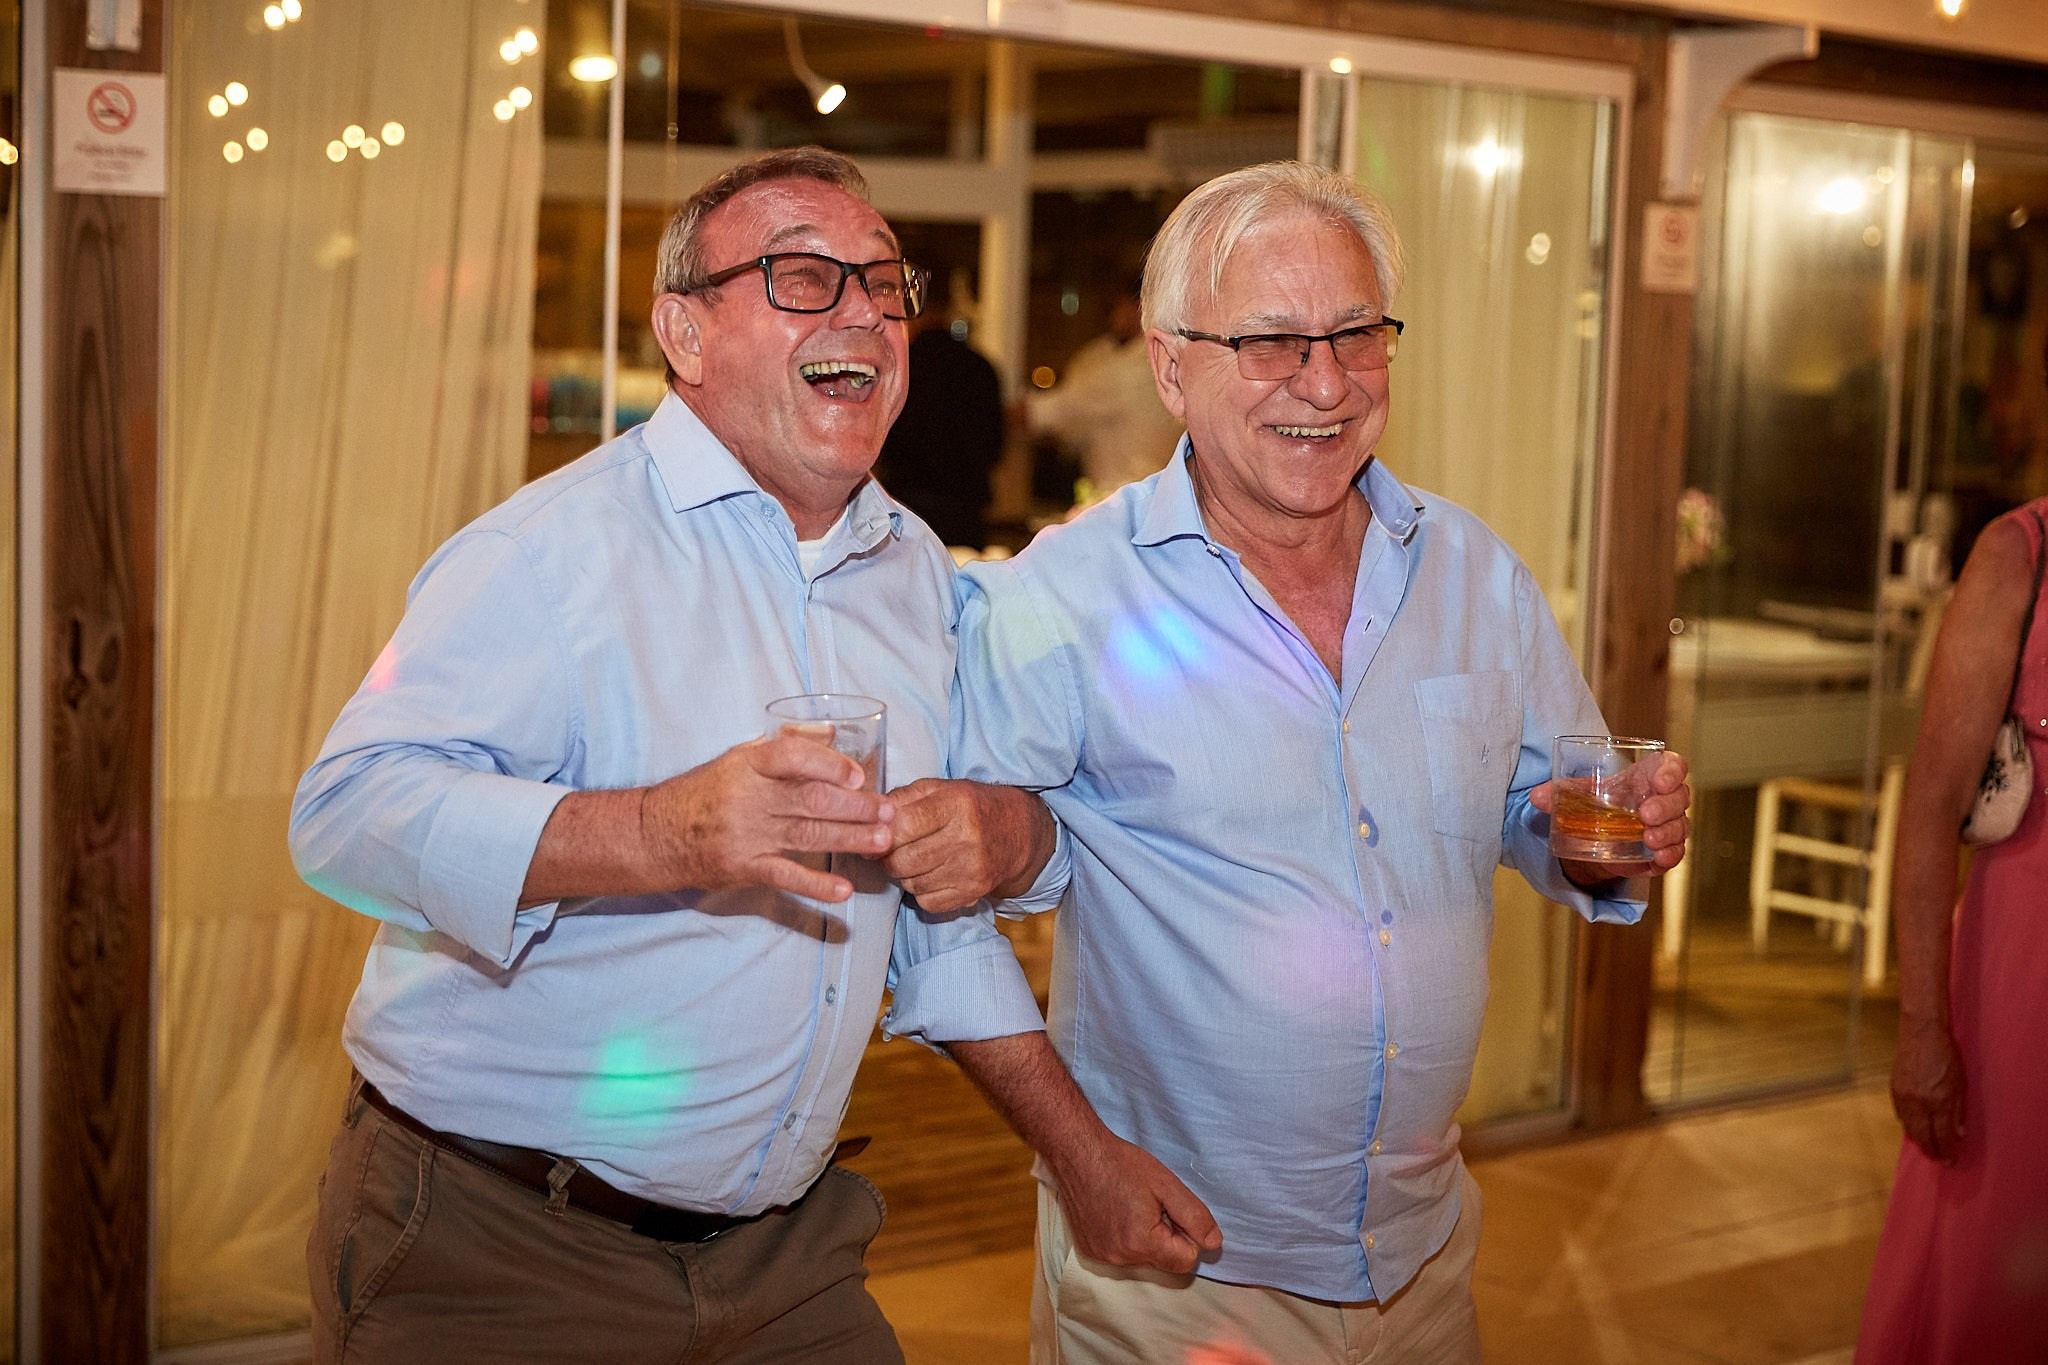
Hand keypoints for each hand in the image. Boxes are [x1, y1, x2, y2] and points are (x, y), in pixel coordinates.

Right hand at [640, 733, 893, 902]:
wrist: (654, 834)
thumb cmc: (704, 792)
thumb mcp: (736, 758)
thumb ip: (785, 747)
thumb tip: (832, 730)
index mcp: (747, 765)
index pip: (789, 758)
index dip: (827, 765)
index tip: (857, 774)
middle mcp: (748, 799)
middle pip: (809, 800)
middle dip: (854, 806)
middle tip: (888, 811)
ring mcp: (746, 836)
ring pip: (806, 836)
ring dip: (849, 839)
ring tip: (882, 840)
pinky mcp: (744, 868)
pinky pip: (785, 877)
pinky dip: (816, 886)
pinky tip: (844, 890)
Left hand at [880, 778, 1053, 911]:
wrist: (1017, 832)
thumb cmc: (971, 806)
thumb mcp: (939, 789)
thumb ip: (901, 799)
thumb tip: (867, 818)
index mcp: (956, 804)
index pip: (903, 825)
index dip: (880, 833)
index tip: (874, 834)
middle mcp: (966, 838)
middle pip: (903, 860)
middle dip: (887, 858)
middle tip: (889, 850)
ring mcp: (971, 869)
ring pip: (912, 884)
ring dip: (904, 875)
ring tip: (913, 859)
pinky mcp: (973, 892)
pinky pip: (928, 902)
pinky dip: (922, 892)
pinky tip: (931, 875)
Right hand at [1048, 1131, 1221, 1274]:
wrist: (1077, 1153)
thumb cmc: (1122, 1164)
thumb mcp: (1167, 1183)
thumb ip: (1194, 1216)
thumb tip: (1214, 1244)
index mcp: (1142, 1243)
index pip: (1185, 1260)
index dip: (1186, 1234)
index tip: (1171, 1210)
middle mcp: (1120, 1257)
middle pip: (1164, 1261)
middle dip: (1166, 1237)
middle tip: (1151, 1204)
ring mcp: (1102, 1256)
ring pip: (1143, 1258)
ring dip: (1145, 1238)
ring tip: (1131, 1205)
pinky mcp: (1090, 1251)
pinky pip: (1121, 1254)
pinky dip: (1124, 1238)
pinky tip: (1115, 1211)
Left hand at [1532, 750, 1691, 882]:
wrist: (1602, 831)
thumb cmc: (1600, 800)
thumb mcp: (1582, 792)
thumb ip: (1560, 791)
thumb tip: (1535, 797)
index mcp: (1650, 775)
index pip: (1674, 766)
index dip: (1672, 772)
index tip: (1658, 781)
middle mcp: (1667, 798)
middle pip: (1680, 797)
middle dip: (1666, 806)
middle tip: (1645, 814)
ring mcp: (1670, 825)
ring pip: (1680, 826)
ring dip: (1668, 832)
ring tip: (1648, 838)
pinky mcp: (1666, 849)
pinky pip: (1677, 852)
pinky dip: (1670, 855)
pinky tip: (1658, 857)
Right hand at [1892, 1013, 1965, 1163]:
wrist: (1921, 1033)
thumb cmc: (1946, 1055)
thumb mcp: (1961, 1083)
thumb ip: (1959, 1110)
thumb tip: (1959, 1133)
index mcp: (1939, 1100)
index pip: (1942, 1135)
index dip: (1947, 1150)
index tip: (1950, 1160)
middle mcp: (1920, 1102)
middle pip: (1923, 1136)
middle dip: (1932, 1150)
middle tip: (1938, 1159)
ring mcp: (1904, 1096)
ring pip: (1909, 1128)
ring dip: (1919, 1140)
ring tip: (1927, 1147)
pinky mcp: (1894, 1089)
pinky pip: (1900, 1115)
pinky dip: (1908, 1124)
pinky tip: (1914, 1127)